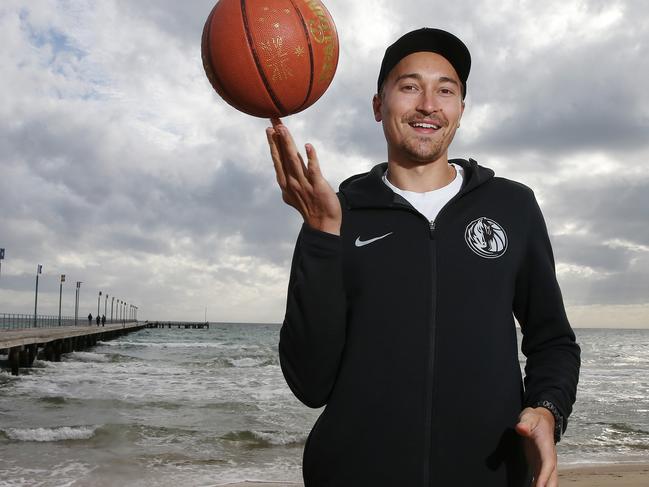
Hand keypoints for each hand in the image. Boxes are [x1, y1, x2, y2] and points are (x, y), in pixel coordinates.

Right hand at [266, 118, 340, 234]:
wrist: (323, 225)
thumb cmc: (310, 208)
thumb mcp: (294, 194)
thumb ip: (289, 181)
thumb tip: (283, 175)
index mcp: (285, 182)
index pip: (278, 159)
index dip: (273, 143)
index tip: (269, 128)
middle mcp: (292, 182)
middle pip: (282, 156)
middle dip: (277, 139)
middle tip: (273, 122)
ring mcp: (304, 184)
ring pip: (294, 160)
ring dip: (288, 144)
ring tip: (283, 129)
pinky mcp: (317, 186)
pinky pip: (313, 169)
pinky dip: (311, 158)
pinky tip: (308, 146)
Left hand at [515, 407, 557, 486]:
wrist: (542, 418)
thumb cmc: (535, 419)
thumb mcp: (529, 417)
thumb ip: (525, 423)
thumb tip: (521, 428)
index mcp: (546, 448)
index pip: (547, 465)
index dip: (544, 477)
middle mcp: (548, 458)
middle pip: (551, 477)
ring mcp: (544, 462)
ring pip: (548, 479)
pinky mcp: (539, 464)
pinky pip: (540, 478)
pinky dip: (537, 485)